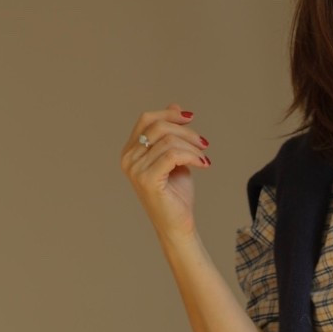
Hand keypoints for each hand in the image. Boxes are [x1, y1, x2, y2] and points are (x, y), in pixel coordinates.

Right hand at [121, 105, 210, 242]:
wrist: (178, 225)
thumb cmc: (176, 194)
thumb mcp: (175, 157)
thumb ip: (172, 134)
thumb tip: (175, 106)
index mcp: (130, 151)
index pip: (146, 119)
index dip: (169, 115)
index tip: (191, 119)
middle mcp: (128, 158)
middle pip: (158, 127)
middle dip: (185, 132)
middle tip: (204, 144)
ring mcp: (135, 169)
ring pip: (169, 141)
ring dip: (193, 147)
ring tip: (204, 158)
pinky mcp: (147, 179)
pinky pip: (173, 155)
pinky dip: (192, 156)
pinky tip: (204, 164)